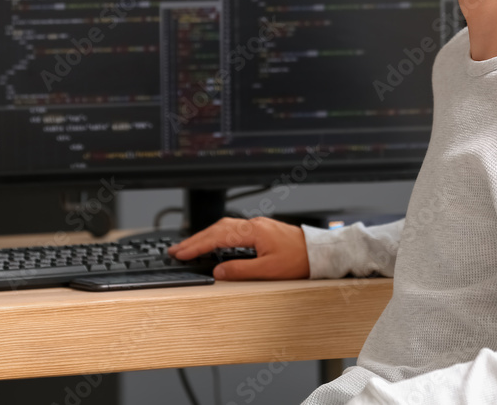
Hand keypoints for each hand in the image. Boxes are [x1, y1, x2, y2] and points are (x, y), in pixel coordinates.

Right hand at [167, 216, 309, 280]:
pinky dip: (218, 236)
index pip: (217, 237)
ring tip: (189, 247)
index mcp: (253, 231)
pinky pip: (233, 229)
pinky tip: (214, 243)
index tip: (181, 253)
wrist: (320, 252)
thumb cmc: (299, 261)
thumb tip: (218, 272)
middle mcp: (253, 225)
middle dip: (195, 239)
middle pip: (217, 228)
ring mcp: (258, 225)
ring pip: (224, 227)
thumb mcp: (268, 271)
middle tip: (176, 250)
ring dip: (205, 236)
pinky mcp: (262, 230)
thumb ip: (240, 271)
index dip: (196, 245)